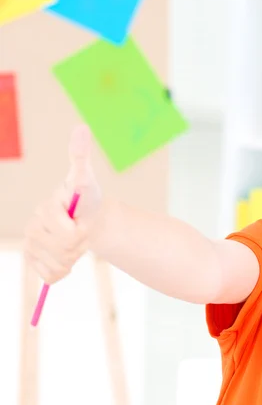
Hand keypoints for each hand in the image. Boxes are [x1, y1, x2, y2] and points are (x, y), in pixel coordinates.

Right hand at [24, 125, 102, 283]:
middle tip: (80, 230)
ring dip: (73, 258)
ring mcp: (31, 245)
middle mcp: (32, 227)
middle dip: (80, 244)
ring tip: (74, 242)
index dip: (82, 229)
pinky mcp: (33, 261)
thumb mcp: (87, 179)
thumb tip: (81, 127)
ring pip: (59, 266)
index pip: (69, 234)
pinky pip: (50, 278)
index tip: (81, 218)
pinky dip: (63, 272)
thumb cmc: (87, 200)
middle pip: (65, 252)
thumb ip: (80, 157)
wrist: (87, 221)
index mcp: (44, 209)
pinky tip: (65, 257)